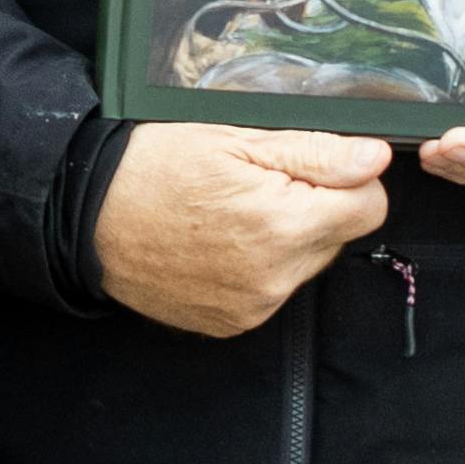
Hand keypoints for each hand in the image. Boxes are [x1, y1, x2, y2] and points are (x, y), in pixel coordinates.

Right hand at [91, 122, 393, 336]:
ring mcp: (252, 307)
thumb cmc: (155, 166)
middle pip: (339, 238)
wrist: (87, 215)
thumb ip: (316, 153)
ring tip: (231, 214)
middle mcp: (273, 277)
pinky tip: (219, 242)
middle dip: (313, 208)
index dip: (346, 179)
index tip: (304, 167)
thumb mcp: (236, 138)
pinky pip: (273, 290)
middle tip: (255, 185)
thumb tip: (376, 159)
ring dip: (286, 239)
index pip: (370, 207)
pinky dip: (258, 266)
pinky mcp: (232, 324)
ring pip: (307, 265)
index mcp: (281, 225)